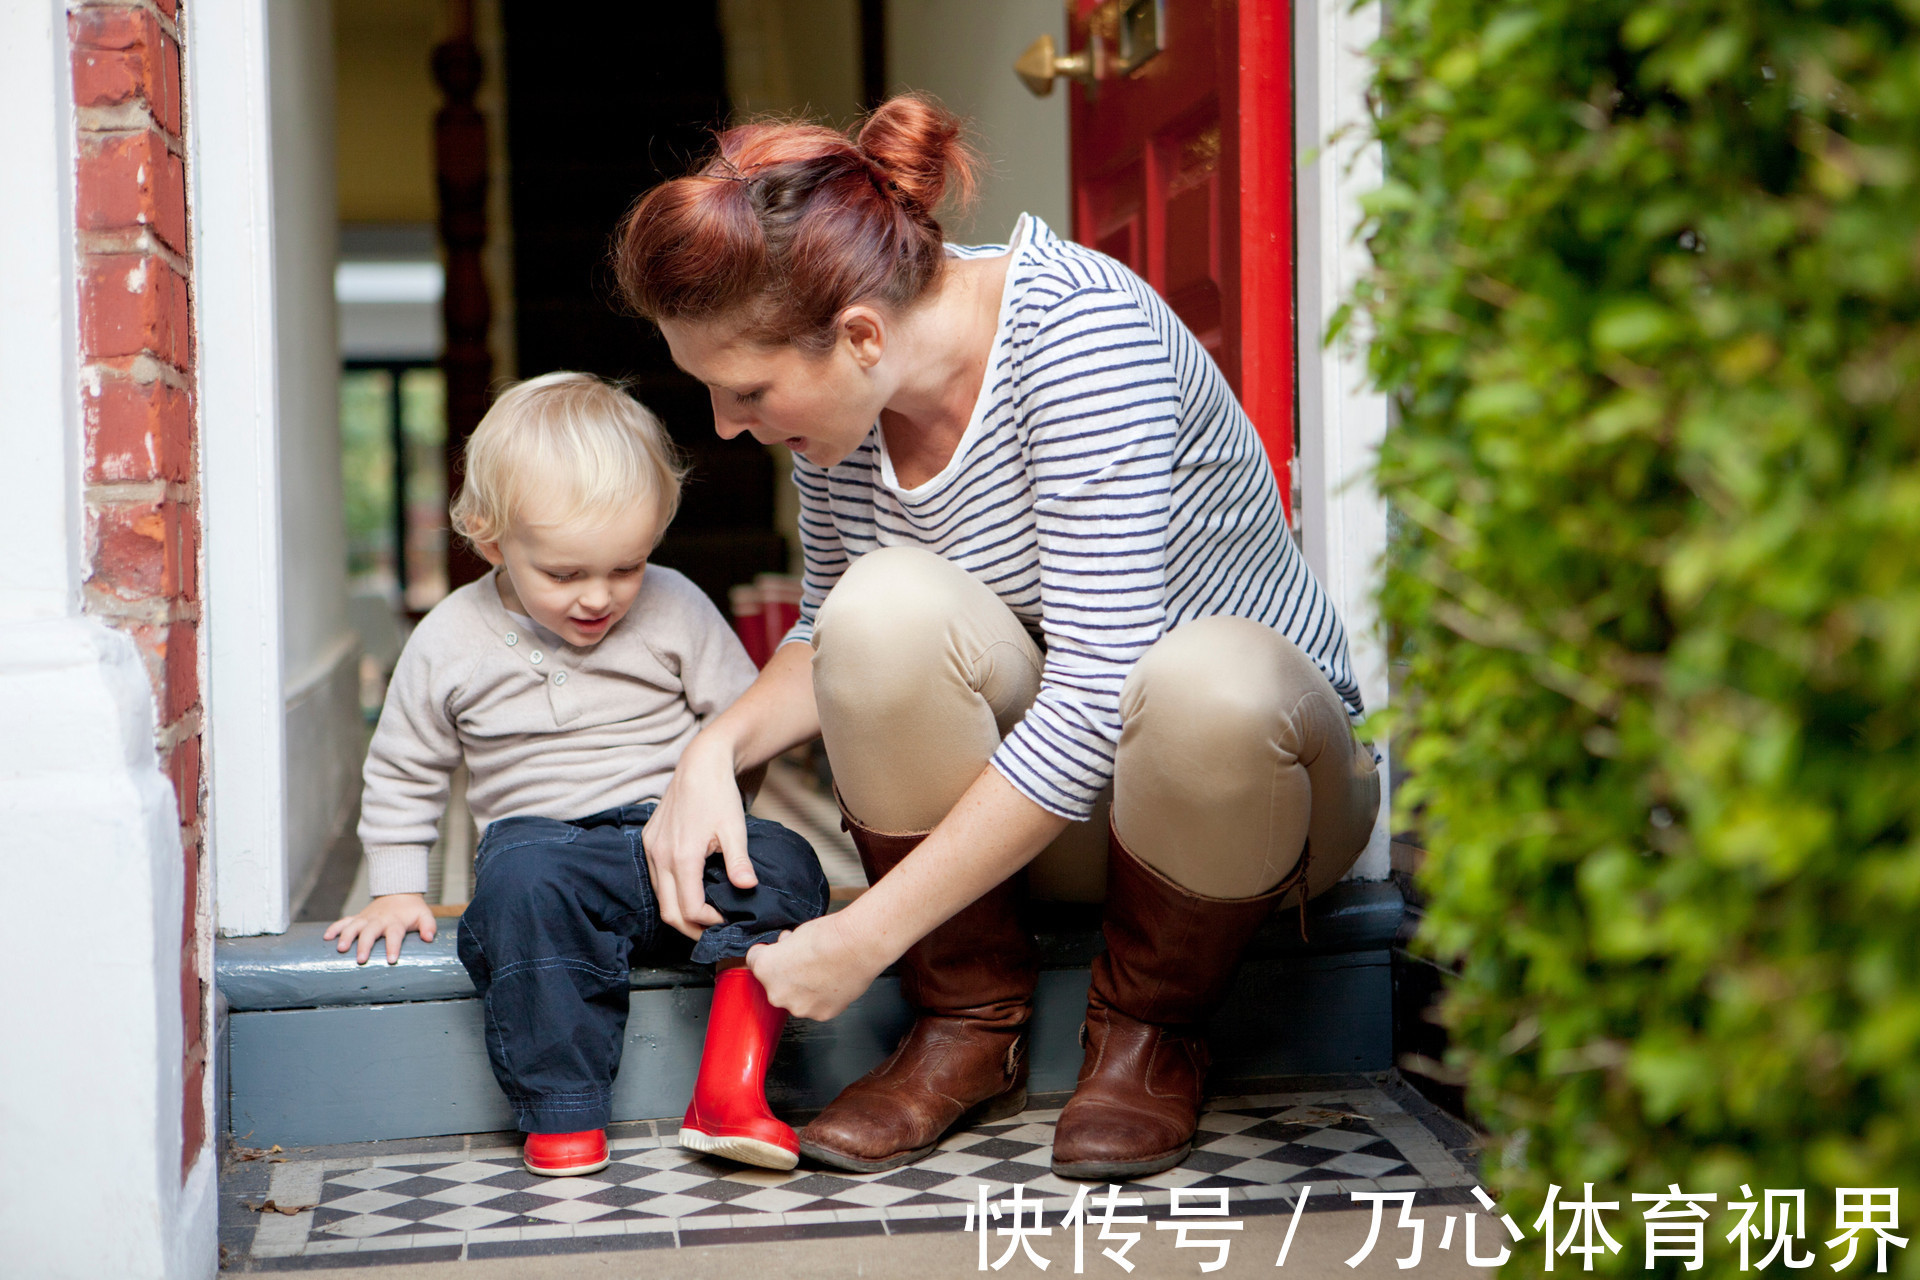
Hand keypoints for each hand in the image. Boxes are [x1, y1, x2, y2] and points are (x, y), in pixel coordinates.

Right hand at [323, 893, 435, 964]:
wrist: (399, 891)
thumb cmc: (412, 910)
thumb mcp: (425, 915)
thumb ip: (429, 926)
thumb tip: (429, 938)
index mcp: (396, 921)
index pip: (395, 934)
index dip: (393, 947)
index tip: (391, 960)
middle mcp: (379, 919)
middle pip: (370, 932)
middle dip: (365, 945)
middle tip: (361, 959)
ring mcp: (366, 918)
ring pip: (353, 926)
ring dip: (346, 936)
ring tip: (340, 949)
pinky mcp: (358, 917)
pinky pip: (343, 921)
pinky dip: (334, 928)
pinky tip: (326, 937)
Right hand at [644, 734, 757, 940]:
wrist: (700, 764)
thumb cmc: (719, 794)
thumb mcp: (735, 828)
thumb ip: (738, 861)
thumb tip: (747, 887)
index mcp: (682, 856)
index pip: (689, 909)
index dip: (709, 922)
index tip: (727, 921)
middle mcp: (660, 856)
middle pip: (669, 912)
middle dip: (691, 928)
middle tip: (714, 932)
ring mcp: (650, 849)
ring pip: (659, 897)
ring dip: (680, 911)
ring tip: (705, 915)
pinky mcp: (648, 843)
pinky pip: (655, 879)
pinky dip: (671, 892)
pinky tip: (691, 890)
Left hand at [744, 913, 885, 1020]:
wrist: (857, 946)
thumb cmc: (829, 936)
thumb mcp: (795, 932)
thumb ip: (784, 948)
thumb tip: (787, 950)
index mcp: (765, 969)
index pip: (754, 960)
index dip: (768, 952)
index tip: (777, 950)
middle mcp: (777, 993)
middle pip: (775, 984)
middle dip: (786, 973)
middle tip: (805, 960)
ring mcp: (799, 1007)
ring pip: (796, 998)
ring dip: (804, 988)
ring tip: (823, 971)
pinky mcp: (821, 1014)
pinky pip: (816, 1006)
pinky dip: (822, 997)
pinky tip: (832, 981)